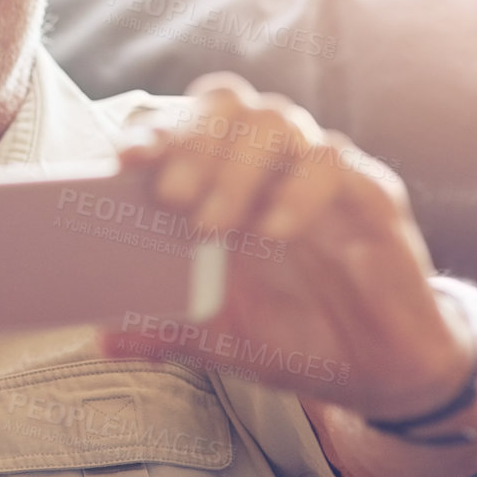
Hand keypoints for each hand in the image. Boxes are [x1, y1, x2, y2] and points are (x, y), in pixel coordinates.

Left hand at [108, 73, 476, 421]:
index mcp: (217, 183)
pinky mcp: (368, 195)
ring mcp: (316, 174)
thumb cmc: (289, 334)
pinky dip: (297, 191)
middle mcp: (266, 165)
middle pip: (224, 105)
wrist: (375, 371)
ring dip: (235, 167)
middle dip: (189, 142)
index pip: (178, 125)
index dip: (150, 131)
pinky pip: (333, 165)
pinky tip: (272, 231)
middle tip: (169, 198)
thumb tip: (101, 339)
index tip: (125, 160)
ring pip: (276, 120)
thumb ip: (163, 328)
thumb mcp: (217, 336)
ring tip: (211, 225)